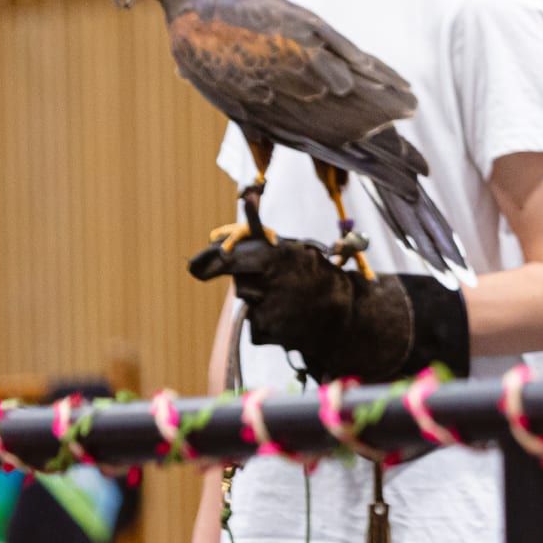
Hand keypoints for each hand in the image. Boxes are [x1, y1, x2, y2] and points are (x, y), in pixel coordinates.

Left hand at [188, 236, 418, 382]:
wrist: (346, 316)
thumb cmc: (319, 277)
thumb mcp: (298, 250)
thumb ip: (266, 240)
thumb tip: (239, 209)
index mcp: (277, 258)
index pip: (231, 259)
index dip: (210, 262)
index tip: (195, 267)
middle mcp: (270, 284)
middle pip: (240, 284)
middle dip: (248, 282)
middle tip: (264, 283)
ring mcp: (268, 310)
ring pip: (249, 303)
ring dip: (261, 301)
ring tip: (288, 299)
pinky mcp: (268, 332)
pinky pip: (255, 324)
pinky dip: (267, 321)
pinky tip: (289, 317)